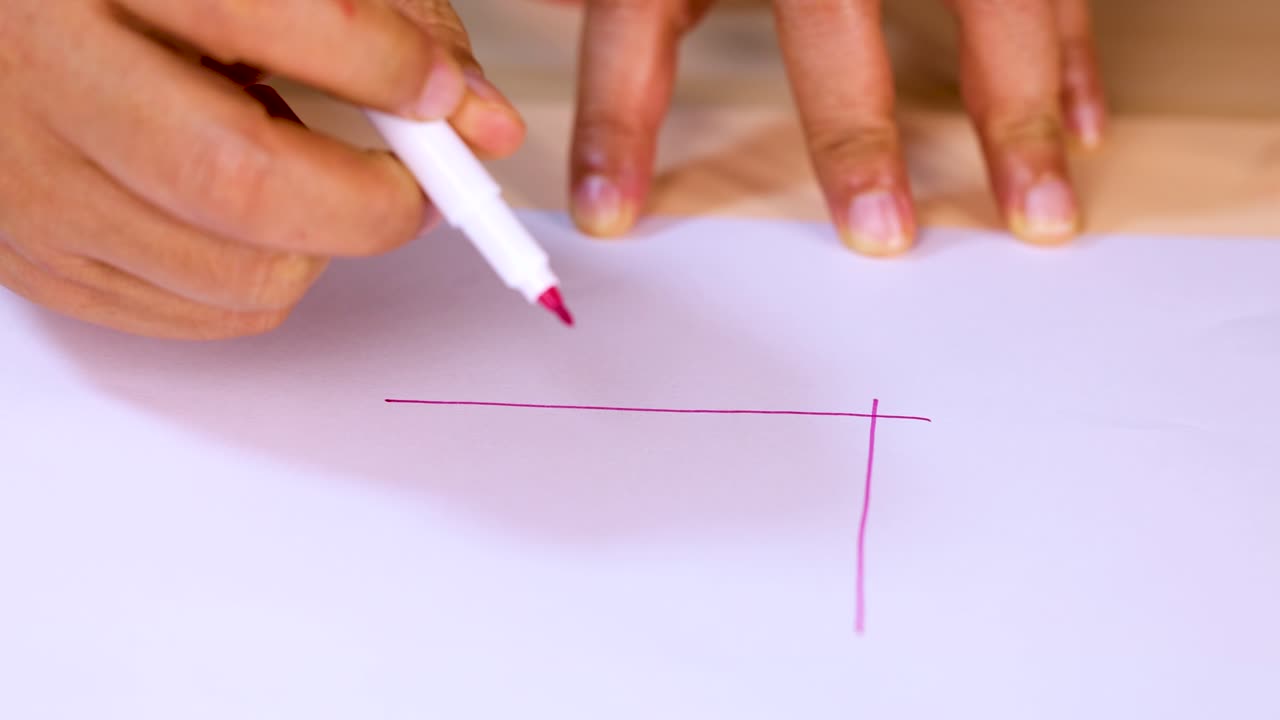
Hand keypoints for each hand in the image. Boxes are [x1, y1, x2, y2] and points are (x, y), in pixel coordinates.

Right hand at [0, 0, 523, 338]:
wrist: (16, 24)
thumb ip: (388, 21)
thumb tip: (484, 124)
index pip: (254, 12)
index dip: (379, 66)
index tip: (444, 96)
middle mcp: (41, 72)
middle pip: (237, 178)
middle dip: (370, 203)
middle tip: (422, 189)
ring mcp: (26, 180)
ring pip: (231, 271)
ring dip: (319, 245)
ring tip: (308, 181)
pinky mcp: (29, 256)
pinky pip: (196, 313)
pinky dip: (267, 281)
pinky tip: (249, 215)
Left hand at [566, 0, 1104, 254]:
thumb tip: (575, 13)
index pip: (643, 12)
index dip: (621, 116)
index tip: (606, 209)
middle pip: (830, 7)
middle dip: (852, 127)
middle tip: (880, 235)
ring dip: (1015, 108)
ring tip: (1037, 214)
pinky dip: (1070, 45)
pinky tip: (1082, 121)